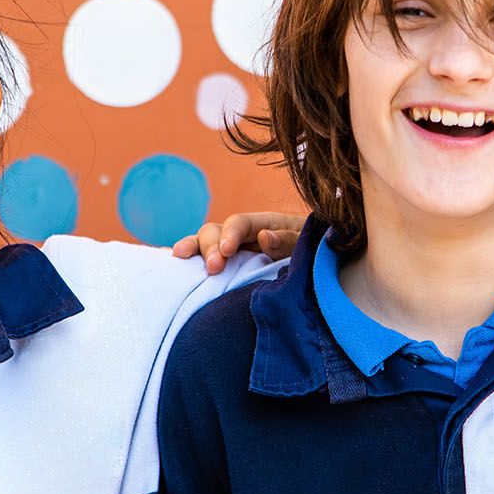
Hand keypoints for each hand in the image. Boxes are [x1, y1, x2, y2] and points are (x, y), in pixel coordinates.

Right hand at [171, 212, 306, 274]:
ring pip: (204, 245)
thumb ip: (290, 240)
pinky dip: (189, 264)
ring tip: (179, 258)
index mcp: (263, 224)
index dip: (231, 234)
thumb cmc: (315, 251)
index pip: (239, 222)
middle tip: (213, 268)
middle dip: (210, 247)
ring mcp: (233, 253)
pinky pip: (204, 264)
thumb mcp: (308, 243)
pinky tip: (174, 268)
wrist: (320, 267)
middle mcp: (242, 236)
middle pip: (215, 231)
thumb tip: (265, 237)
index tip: (227, 251)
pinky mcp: (228, 271)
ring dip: (192, 250)